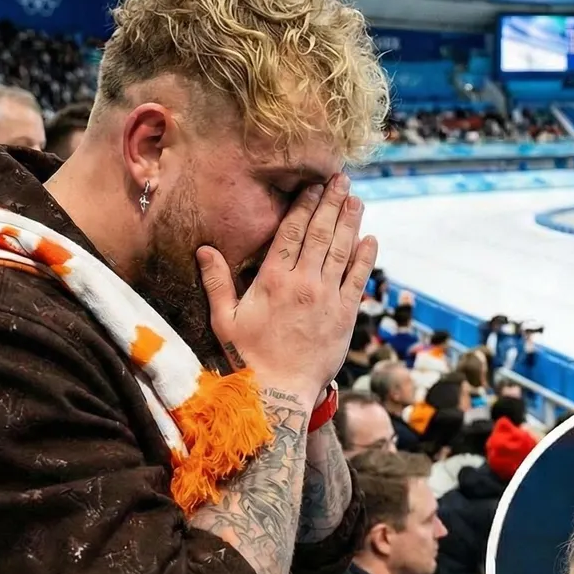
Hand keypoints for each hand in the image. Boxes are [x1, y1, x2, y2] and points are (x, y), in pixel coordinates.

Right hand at [197, 176, 377, 409]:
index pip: (291, 232)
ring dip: (350, 222)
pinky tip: (370, 239)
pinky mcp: (345, 316)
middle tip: (341, 180)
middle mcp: (303, 283)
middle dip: (331, 203)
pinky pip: (358, 280)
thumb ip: (217, 282)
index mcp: (273, 280)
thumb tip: (204, 249)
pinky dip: (365, 258)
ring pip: (342, 251)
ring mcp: (327, 299)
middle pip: (321, 234)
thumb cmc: (248, 358)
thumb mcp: (224, 319)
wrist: (279, 393)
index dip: (304, 206)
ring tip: (356, 200)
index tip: (313, 186)